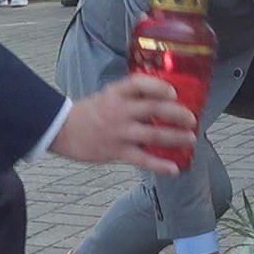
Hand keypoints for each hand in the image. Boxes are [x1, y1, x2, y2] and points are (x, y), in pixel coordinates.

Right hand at [53, 74, 197, 175]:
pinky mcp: (116, 151)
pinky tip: (174, 169)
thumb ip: (129, 97)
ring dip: (176, 137)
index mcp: (115, 93)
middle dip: (177, 114)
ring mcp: (118, 131)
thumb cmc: (88, 113)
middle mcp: (118, 110)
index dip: (158, 87)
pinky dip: (159, 165)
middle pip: (153, 109)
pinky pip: (142, 159)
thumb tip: (161, 99)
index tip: (173, 92)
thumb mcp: (106, 96)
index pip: (139, 84)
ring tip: (191, 139)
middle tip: (192, 119)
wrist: (61, 131)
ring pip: (153, 134)